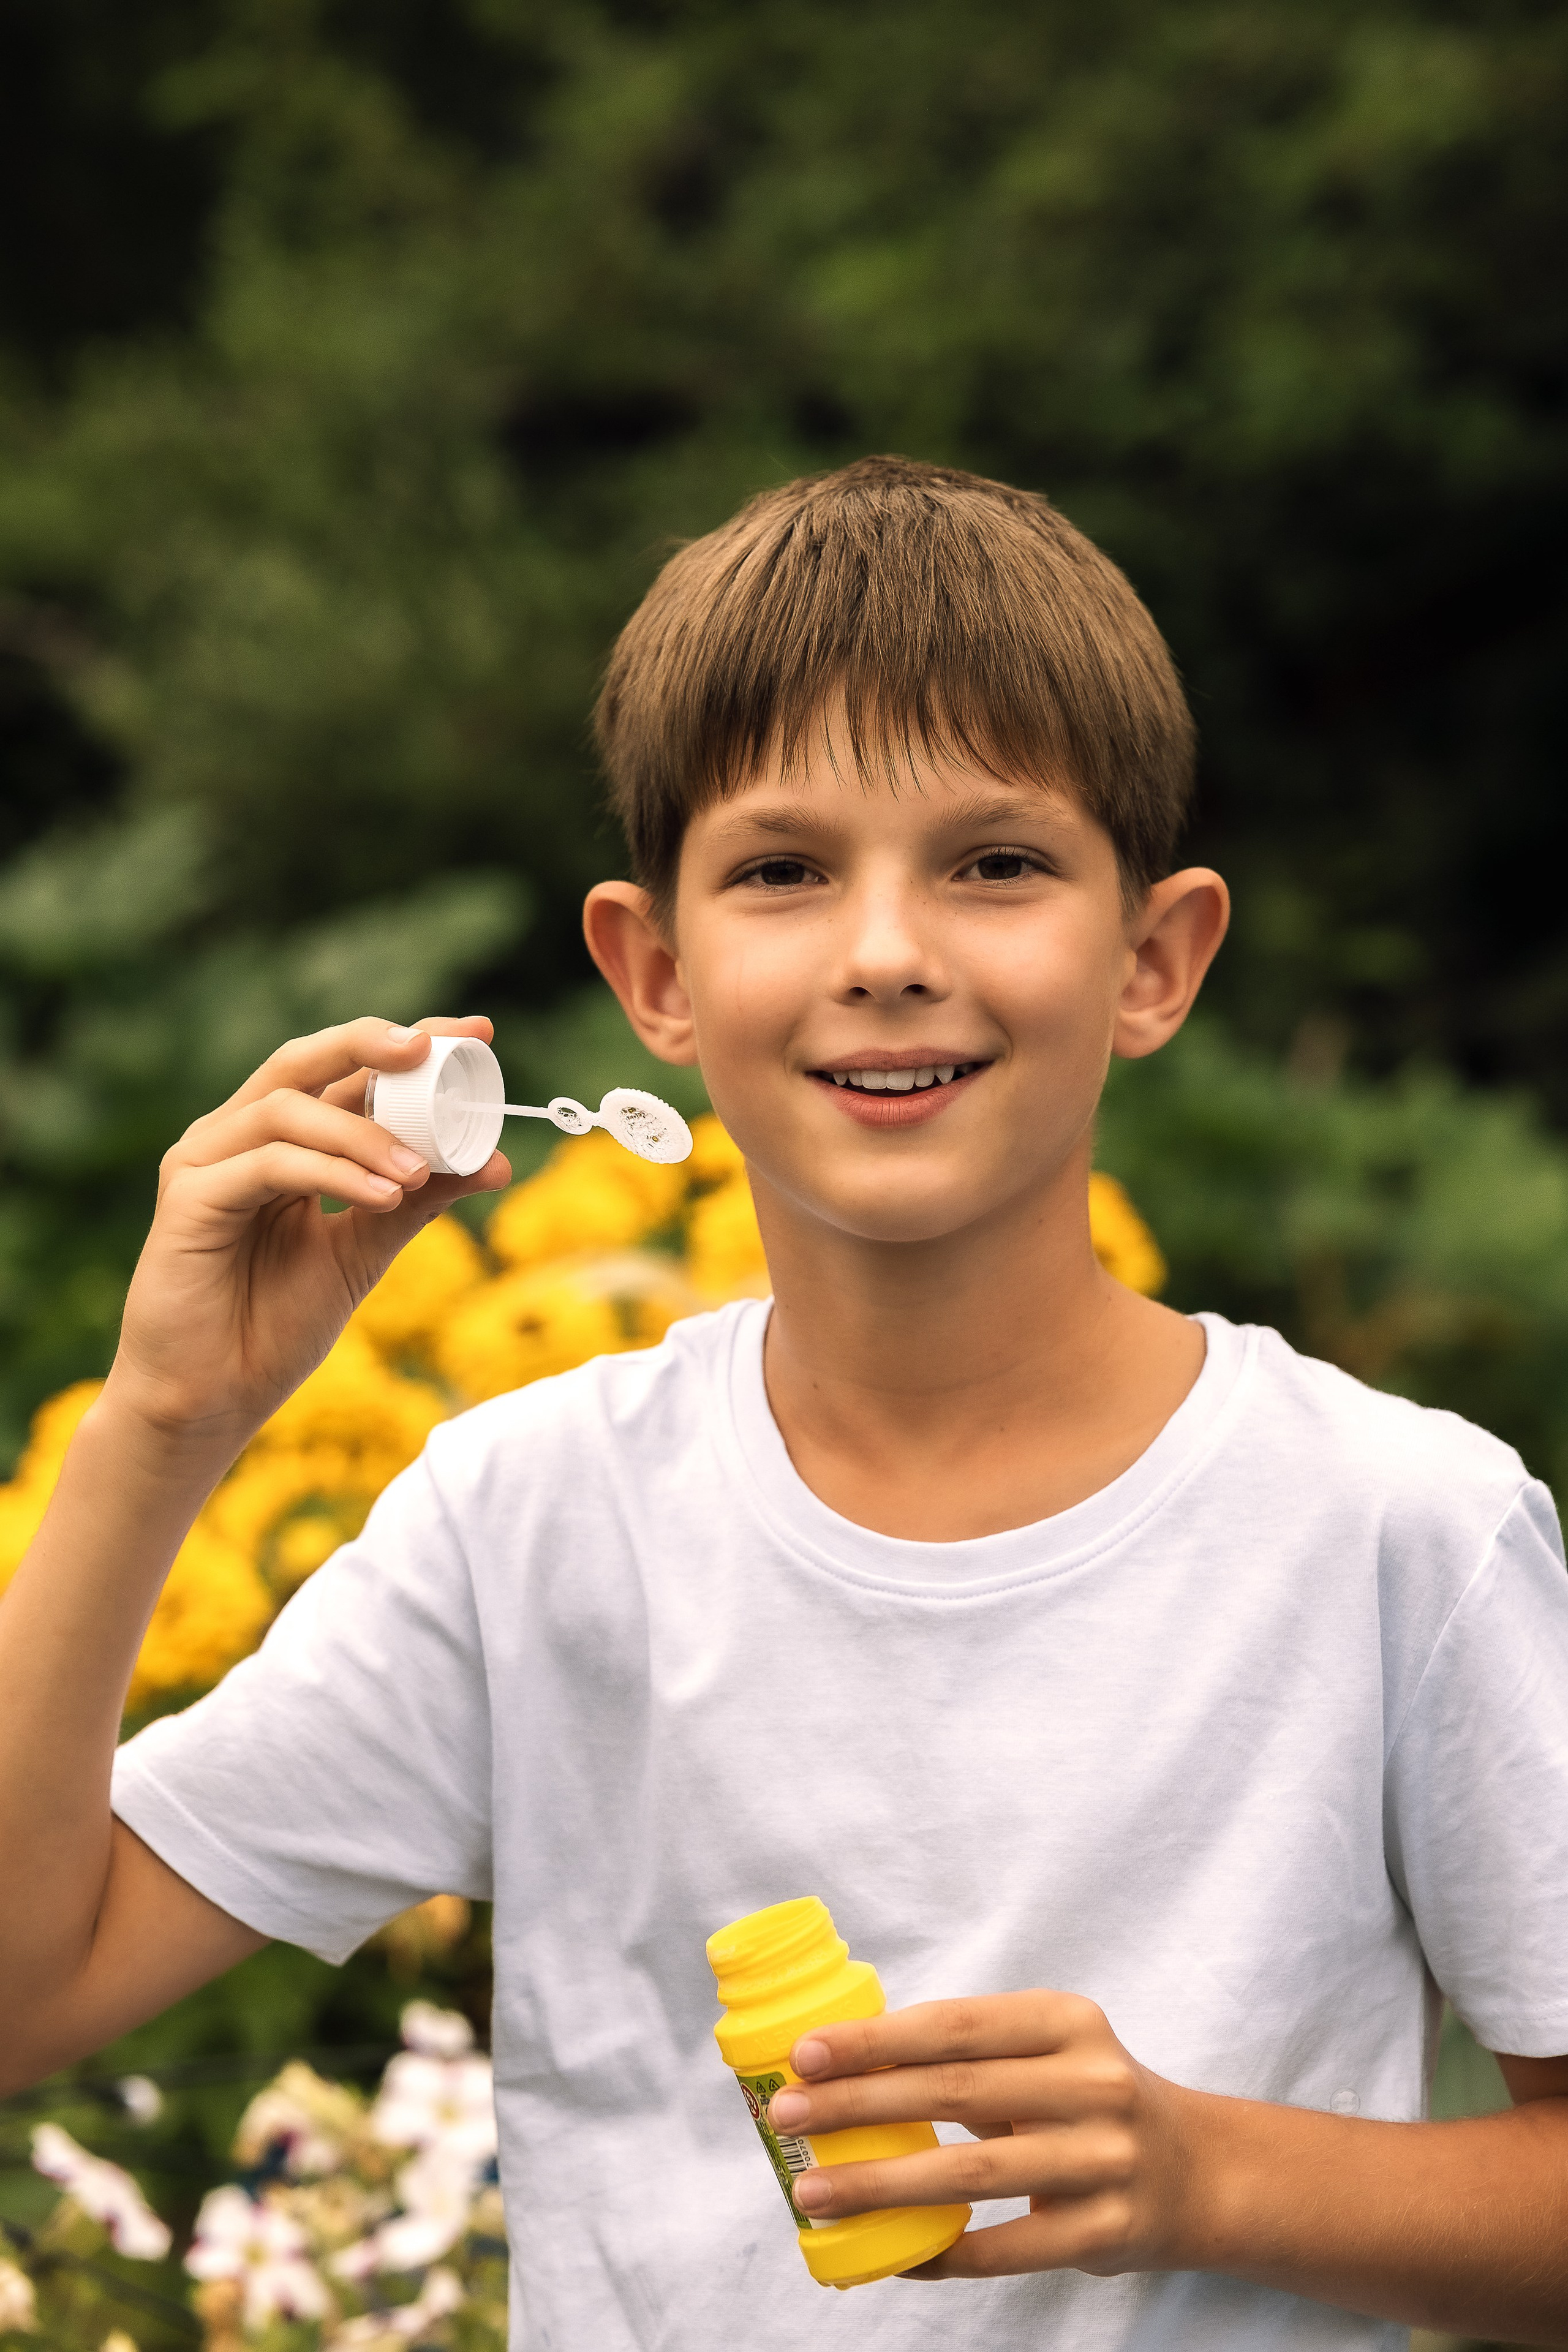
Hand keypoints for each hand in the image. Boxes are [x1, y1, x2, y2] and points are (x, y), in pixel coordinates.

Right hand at [105, 1016, 508, 1458]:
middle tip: (433, 1050)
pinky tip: (385, 1195)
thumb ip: (419, 1203)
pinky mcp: (186, 1198)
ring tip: (420, 1174)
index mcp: (278, 1141)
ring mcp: (204, 1161)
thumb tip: (497, 1162)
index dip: (404, 1044)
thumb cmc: (274, 1325)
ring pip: (288, 1109)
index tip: (476, 1033)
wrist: (212, 1400)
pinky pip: (268, 1164)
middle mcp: (235, 1136)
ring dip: (364, 1134)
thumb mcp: (364, 1253)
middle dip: (372, 1047)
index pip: (343, 1072)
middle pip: (302, 1061)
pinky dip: (333, 1171)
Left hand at [767, 1991, 1202, 2278]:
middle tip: (786, 2116)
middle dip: (858, 2104)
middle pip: (953, 2092)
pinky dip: (942, 2253)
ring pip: (971, 2174)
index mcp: (1068, 2021)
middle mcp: (1092, 2082)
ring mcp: (1103, 2160)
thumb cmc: (1091, 2101)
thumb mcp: (1049, 2053)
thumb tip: (848, 2066)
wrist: (1200, 2172)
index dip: (876, 2039)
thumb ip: (971, 2056)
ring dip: (881, 2184)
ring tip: (812, 2191)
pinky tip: (891, 2254)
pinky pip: (1005, 2250)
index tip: (805, 2054)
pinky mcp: (1106, 2231)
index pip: (956, 2025)